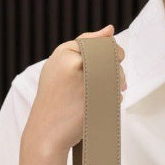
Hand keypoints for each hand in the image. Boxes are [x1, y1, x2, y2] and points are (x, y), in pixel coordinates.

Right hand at [22, 24, 125, 158]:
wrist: (46, 134)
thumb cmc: (54, 105)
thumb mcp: (59, 69)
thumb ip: (83, 48)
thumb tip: (111, 29)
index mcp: (63, 52)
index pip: (97, 41)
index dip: (108, 52)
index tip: (111, 60)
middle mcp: (73, 62)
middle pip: (109, 54)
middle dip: (116, 66)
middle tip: (113, 80)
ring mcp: (84, 79)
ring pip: (115, 72)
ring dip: (118, 82)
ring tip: (109, 93)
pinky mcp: (94, 97)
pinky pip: (116, 91)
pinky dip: (115, 98)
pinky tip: (104, 104)